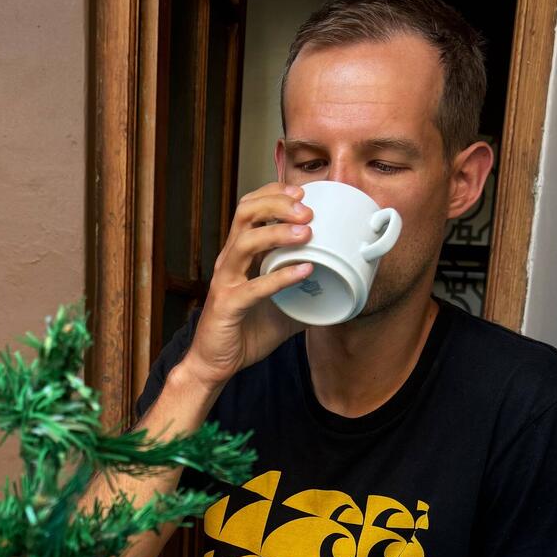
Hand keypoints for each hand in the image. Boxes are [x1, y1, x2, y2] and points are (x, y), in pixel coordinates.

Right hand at [183, 182, 313, 388]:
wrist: (216, 364)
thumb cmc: (245, 331)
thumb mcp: (283, 307)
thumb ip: (306, 294)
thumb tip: (340, 291)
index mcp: (240, 255)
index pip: (251, 207)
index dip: (275, 193)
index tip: (304, 192)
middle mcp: (230, 260)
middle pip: (246, 212)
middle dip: (278, 203)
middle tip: (308, 209)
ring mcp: (226, 281)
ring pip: (246, 241)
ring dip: (278, 232)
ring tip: (307, 231)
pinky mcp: (227, 305)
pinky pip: (254, 286)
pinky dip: (281, 276)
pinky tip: (304, 270)